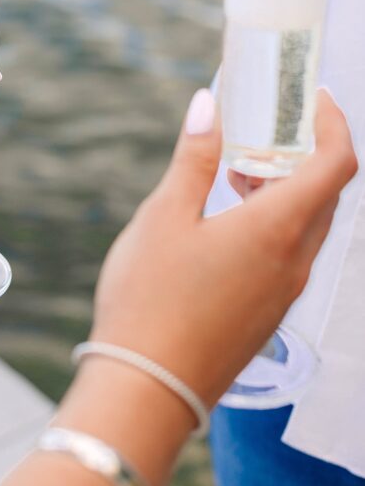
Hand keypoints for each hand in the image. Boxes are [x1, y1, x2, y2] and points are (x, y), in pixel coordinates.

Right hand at [91, 88, 356, 407]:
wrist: (147, 389)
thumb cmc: (150, 300)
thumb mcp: (164, 216)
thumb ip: (194, 157)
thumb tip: (209, 104)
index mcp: (277, 230)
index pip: (337, 164)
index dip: (334, 122)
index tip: (314, 96)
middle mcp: (295, 261)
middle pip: (326, 191)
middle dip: (305, 150)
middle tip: (267, 124)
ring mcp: (284, 291)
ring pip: (307, 223)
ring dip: (286, 186)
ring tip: (235, 169)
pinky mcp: (268, 312)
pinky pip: (290, 251)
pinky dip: (274, 219)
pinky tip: (227, 217)